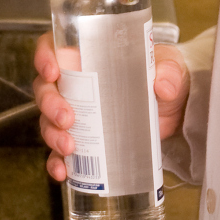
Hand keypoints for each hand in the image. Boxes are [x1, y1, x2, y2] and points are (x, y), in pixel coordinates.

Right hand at [32, 32, 190, 183]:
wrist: (175, 109)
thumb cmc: (164, 77)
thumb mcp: (169, 67)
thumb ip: (168, 72)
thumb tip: (163, 87)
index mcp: (88, 56)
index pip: (54, 48)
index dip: (45, 56)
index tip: (52, 71)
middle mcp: (75, 84)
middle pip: (46, 89)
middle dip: (50, 104)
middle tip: (67, 118)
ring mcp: (77, 113)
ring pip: (48, 121)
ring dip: (52, 134)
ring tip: (69, 146)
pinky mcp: (84, 139)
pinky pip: (59, 151)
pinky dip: (57, 162)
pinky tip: (62, 170)